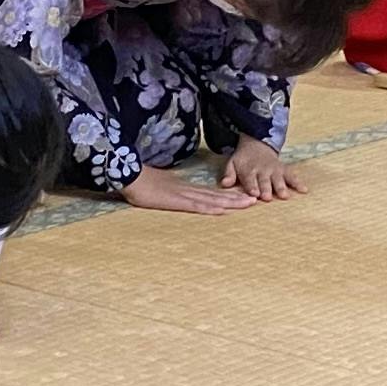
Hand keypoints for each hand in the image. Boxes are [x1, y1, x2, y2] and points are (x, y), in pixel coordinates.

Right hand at [123, 165, 259, 214]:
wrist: (130, 175)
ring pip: (213, 199)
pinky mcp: (176, 201)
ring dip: (231, 202)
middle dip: (237, 197)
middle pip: (218, 195)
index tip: (244, 196)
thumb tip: (175, 195)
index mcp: (185, 188)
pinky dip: (211, 208)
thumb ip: (170, 192)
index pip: (212, 192)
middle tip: (257, 199)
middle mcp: (189, 190)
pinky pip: (197, 205)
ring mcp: (184, 195)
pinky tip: (223, 210)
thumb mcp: (160, 188)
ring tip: (248, 203)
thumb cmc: (141, 182)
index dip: (229, 194)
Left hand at [221, 139, 303, 202]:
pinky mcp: (284, 169)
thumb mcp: (232, 163)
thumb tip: (224, 184)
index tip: (254, 194)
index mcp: (249, 170)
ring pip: (278, 179)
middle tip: (267, 197)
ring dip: (281, 187)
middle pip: (264, 181)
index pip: (249, 179)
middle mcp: (263, 170)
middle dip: (266, 189)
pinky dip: (298, 182)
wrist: (257, 143)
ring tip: (285, 196)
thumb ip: (229, 174)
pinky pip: (292, 176)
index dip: (251, 186)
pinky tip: (304, 190)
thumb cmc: (244, 159)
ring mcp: (275, 170)